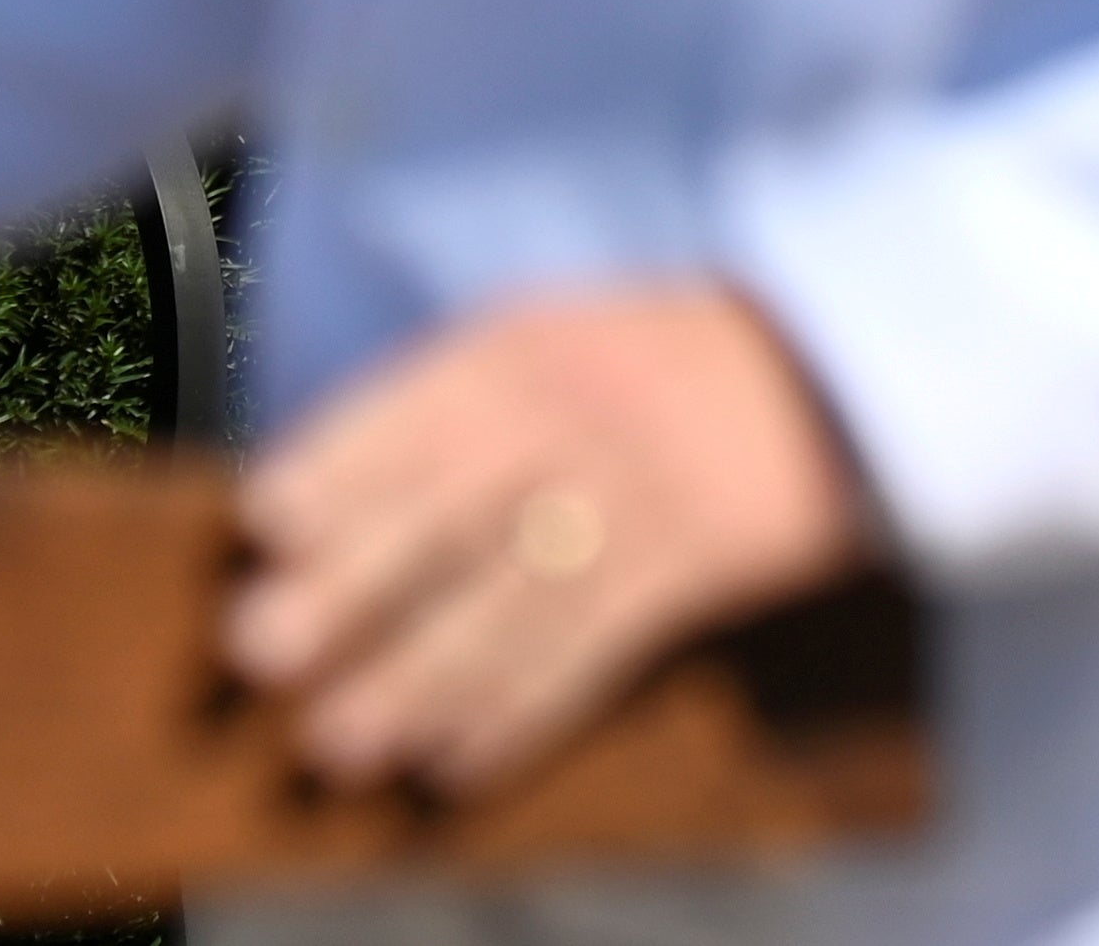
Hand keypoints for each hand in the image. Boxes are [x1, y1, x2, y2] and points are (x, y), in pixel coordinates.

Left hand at [225, 283, 869, 797]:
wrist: (837, 370)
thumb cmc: (658, 366)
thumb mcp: (556, 337)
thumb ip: (454, 404)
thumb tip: (320, 501)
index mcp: (524, 345)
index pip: (412, 404)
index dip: (336, 461)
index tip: (260, 523)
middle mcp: (574, 411)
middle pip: (447, 503)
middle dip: (350, 580)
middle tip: (260, 646)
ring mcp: (636, 491)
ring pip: (509, 596)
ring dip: (418, 677)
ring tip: (339, 739)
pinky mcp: (694, 565)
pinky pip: (593, 649)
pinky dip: (521, 712)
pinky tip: (456, 761)